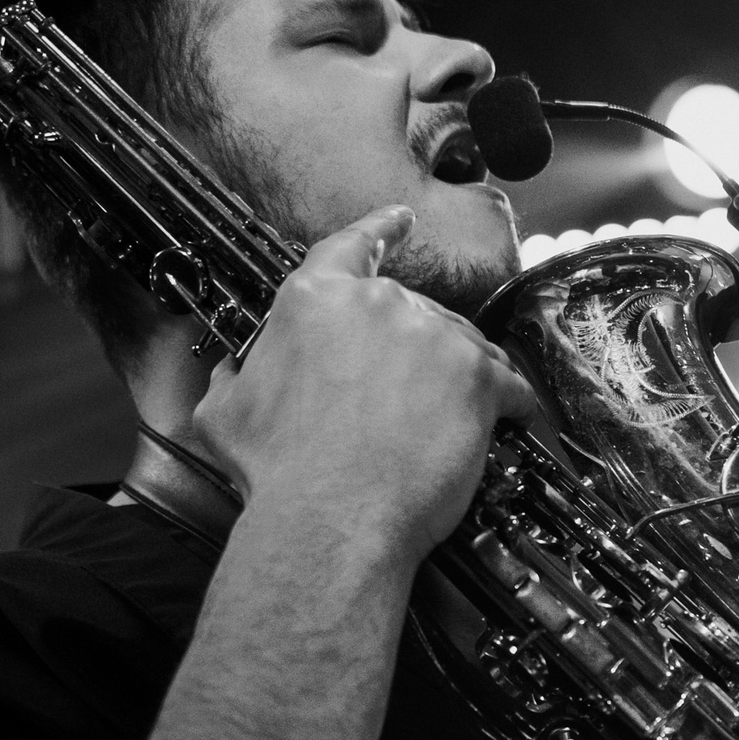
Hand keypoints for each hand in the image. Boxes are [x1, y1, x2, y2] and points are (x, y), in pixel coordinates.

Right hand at [195, 206, 535, 568]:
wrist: (328, 518)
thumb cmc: (280, 472)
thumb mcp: (225, 414)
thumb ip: (236, 376)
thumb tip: (231, 372)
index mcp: (315, 301)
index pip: (353, 247)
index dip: (381, 230)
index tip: (402, 220)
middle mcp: (377, 307)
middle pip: (412, 313)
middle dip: (414, 355)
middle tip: (404, 405)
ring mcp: (432, 339)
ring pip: (462, 346)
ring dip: (459, 380)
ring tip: (446, 425)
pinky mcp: (477, 380)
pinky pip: (510, 384)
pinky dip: (513, 405)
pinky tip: (510, 420)